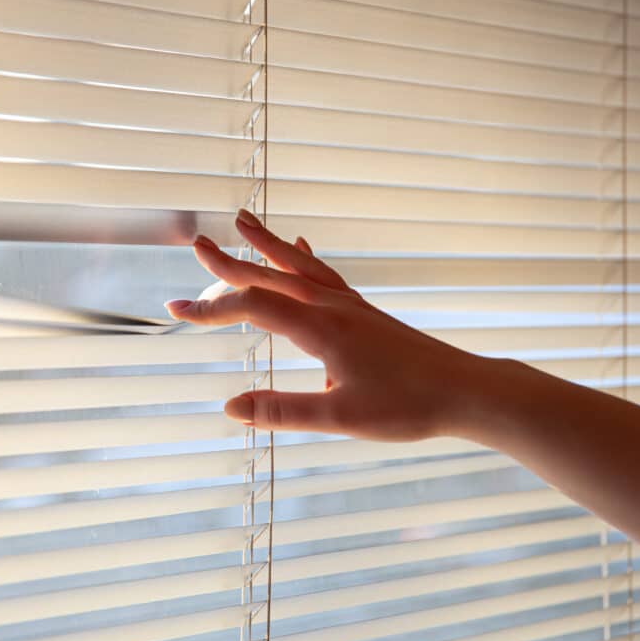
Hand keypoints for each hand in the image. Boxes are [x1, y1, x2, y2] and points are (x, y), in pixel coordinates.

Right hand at [165, 209, 495, 440]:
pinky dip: (305, 260)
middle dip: (230, 263)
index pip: (253, 306)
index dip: (211, 308)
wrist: (464, 391)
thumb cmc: (407, 406)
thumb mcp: (340, 418)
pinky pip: (325, 275)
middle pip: (272, 275)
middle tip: (197, 245)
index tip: (175, 309)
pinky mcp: (364, 312)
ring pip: (298, 267)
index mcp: (320, 329)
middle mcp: (332, 307)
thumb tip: (230, 407)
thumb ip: (283, 411)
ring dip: (267, 246)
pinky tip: (303, 249)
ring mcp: (350, 305)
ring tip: (244, 222)